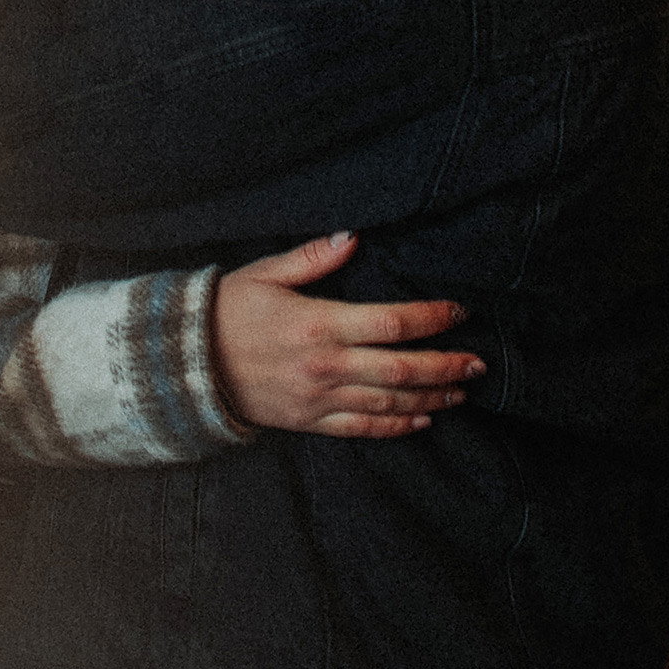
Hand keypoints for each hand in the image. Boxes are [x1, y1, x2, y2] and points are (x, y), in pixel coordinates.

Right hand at [211, 234, 483, 437]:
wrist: (189, 364)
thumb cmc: (228, 310)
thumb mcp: (265, 273)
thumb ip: (312, 257)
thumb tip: (352, 238)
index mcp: (319, 323)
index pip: (391, 322)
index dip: (431, 318)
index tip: (459, 311)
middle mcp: (326, 366)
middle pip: (401, 370)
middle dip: (445, 366)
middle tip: (479, 363)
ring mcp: (319, 399)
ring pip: (389, 405)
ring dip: (430, 398)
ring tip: (461, 391)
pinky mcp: (310, 422)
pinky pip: (362, 430)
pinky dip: (396, 427)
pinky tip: (421, 420)